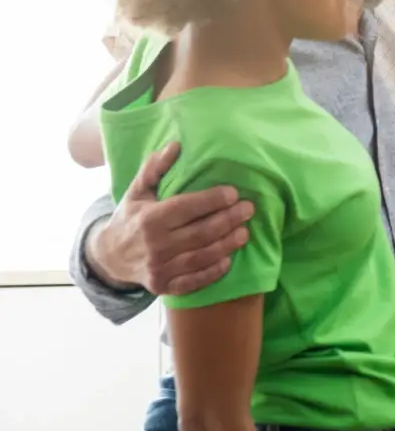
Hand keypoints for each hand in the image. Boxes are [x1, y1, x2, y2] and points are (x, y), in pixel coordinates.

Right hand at [87, 143, 252, 295]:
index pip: (187, 207)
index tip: (234, 193)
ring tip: (245, 232)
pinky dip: (213, 272)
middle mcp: (155, 245)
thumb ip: (155, 168)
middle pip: (201, 232)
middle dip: (229, 219)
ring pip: (202, 256)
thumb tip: (175, 145)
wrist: (109, 257)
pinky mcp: (163, 286)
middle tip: (249, 209)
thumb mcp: (137, 191)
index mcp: (149, 219)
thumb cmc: (131, 218)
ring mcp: (159, 268)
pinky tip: (228, 260)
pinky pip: (193, 281)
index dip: (213, 200)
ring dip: (227, 244)